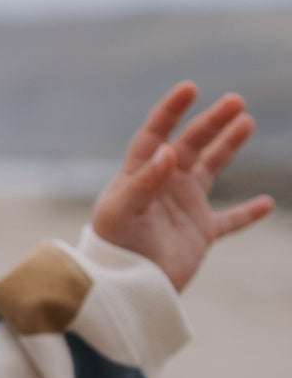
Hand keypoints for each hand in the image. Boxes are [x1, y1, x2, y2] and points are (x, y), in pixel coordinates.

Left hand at [91, 82, 276, 291]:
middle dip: (212, 122)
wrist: (124, 289)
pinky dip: (248, 213)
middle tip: (236, 101)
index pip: (155, 135)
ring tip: (246, 121)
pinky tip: (266, 203)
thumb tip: (169, 152)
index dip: (170, 111)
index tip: (189, 88)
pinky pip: (229, 220)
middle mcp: (163, 186)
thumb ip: (143, 182)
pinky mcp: (200, 234)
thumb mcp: (121, 212)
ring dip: (228, 146)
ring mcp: (183, 208)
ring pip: (211, 169)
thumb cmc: (113, 248)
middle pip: (190, 145)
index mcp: (139, 176)